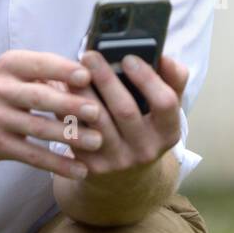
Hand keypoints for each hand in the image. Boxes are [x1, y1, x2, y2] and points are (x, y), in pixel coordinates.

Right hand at [0, 51, 102, 180]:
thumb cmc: (1, 90)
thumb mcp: (15, 71)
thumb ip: (47, 72)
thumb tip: (92, 77)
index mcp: (10, 65)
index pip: (39, 64)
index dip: (62, 70)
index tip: (87, 76)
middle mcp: (0, 89)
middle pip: (39, 97)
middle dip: (69, 104)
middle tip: (97, 111)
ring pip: (38, 128)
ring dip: (69, 136)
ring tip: (96, 142)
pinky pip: (32, 155)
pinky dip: (57, 163)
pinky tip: (79, 169)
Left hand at [63, 50, 188, 176]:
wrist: (127, 177)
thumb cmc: (145, 128)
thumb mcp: (163, 109)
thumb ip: (172, 80)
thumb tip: (163, 56)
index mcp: (168, 131)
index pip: (165, 103)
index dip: (148, 79)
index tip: (128, 58)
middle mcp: (146, 149)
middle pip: (125, 110)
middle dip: (106, 79)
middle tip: (90, 55)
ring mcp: (119, 160)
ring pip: (97, 122)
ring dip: (82, 93)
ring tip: (71, 72)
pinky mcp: (94, 166)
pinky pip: (78, 134)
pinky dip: (68, 111)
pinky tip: (62, 93)